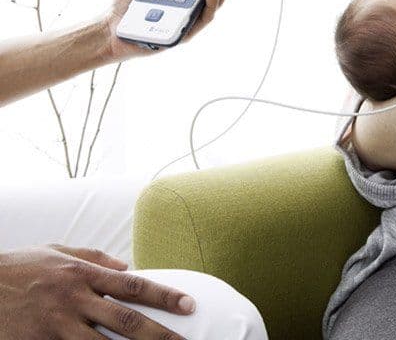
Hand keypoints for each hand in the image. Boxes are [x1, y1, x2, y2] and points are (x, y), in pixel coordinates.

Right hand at [0, 244, 194, 338]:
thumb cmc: (20, 267)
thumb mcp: (57, 251)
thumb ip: (95, 257)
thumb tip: (127, 267)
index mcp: (84, 273)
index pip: (134, 286)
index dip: (164, 296)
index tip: (188, 305)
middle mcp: (75, 299)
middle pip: (126, 320)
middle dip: (159, 334)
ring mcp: (56, 325)